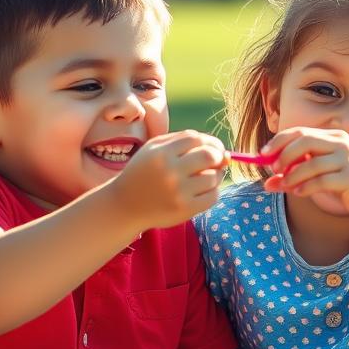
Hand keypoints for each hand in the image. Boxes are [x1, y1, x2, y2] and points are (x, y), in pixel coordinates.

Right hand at [109, 130, 227, 230]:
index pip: (197, 139)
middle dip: (218, 156)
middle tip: (216, 162)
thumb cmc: (144, 173)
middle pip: (209, 156)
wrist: (124, 205)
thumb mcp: (155, 149)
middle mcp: (169, 171)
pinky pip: (213, 196)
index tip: (213, 148)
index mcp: (161, 153)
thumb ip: (185, 141)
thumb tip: (224, 152)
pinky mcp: (184, 210)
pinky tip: (202, 191)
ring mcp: (178, 192)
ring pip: (213, 177)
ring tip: (206, 177)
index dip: (211, 141)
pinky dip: (213, 191)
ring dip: (216, 175)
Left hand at [261, 127, 348, 217]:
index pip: (300, 131)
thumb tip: (267, 184)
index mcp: (331, 136)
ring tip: (286, 185)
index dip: (279, 141)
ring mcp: (348, 159)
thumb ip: (292, 177)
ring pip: (312, 164)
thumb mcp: (314, 177)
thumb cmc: (341, 181)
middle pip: (305, 141)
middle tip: (274, 169)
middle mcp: (340, 143)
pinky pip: (323, 181)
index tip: (263, 154)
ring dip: (293, 176)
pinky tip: (300, 192)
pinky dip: (307, 187)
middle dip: (285, 155)